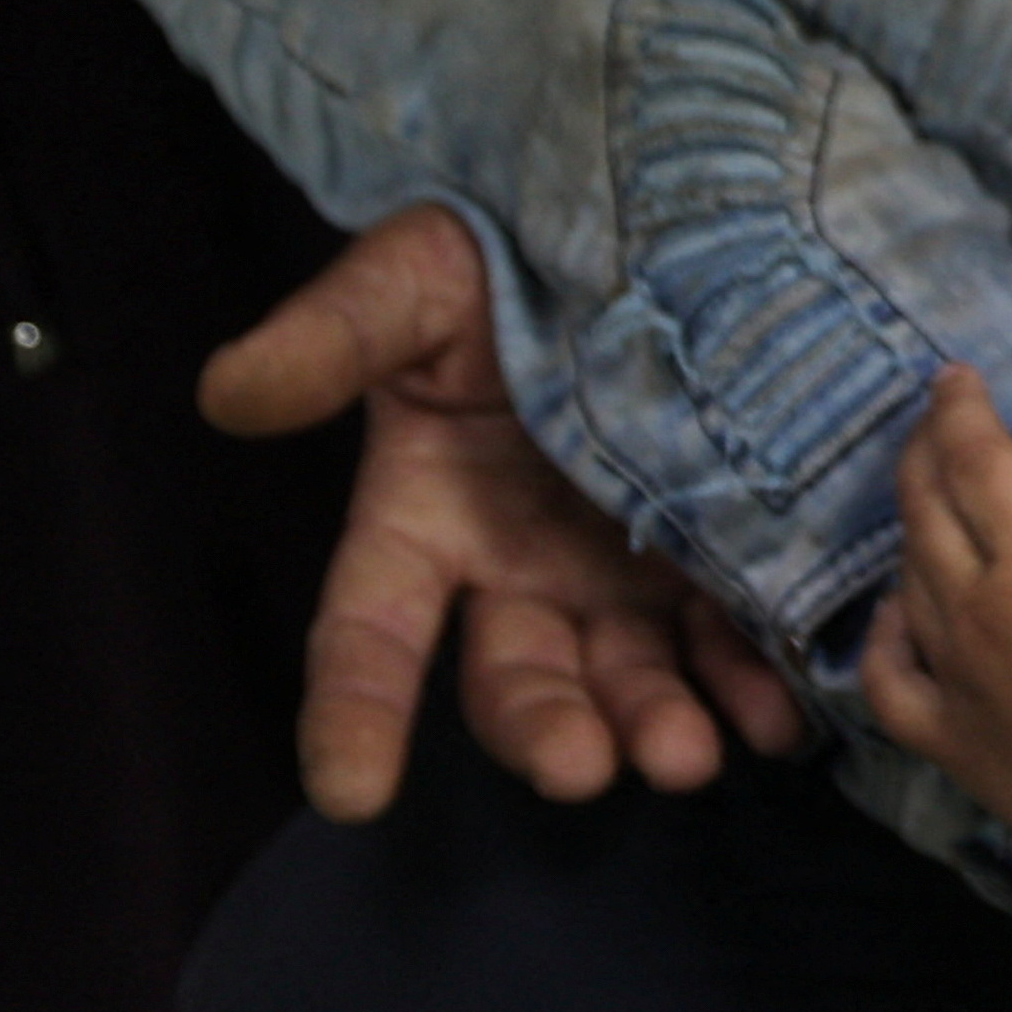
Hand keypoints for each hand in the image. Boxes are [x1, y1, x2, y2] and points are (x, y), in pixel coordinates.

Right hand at [201, 205, 804, 821]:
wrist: (639, 218)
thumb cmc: (499, 258)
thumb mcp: (409, 282)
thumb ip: (333, 339)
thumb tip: (227, 392)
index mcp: (424, 519)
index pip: (368, 635)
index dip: (355, 713)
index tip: (349, 793)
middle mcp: (519, 574)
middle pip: (517, 682)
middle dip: (547, 730)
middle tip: (581, 766)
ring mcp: (620, 580)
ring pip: (629, 680)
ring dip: (656, 726)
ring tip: (690, 756)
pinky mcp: (715, 565)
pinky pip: (731, 646)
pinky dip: (754, 687)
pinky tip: (783, 718)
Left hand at [866, 369, 1011, 854]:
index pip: (976, 458)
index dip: (960, 408)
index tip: (956, 378)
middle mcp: (975, 609)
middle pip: (926, 505)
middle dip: (927, 449)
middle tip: (940, 418)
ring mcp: (952, 676)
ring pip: (909, 574)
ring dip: (916, 523)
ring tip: (935, 495)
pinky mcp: (947, 737)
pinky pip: (893, 676)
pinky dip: (889, 633)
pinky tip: (901, 610)